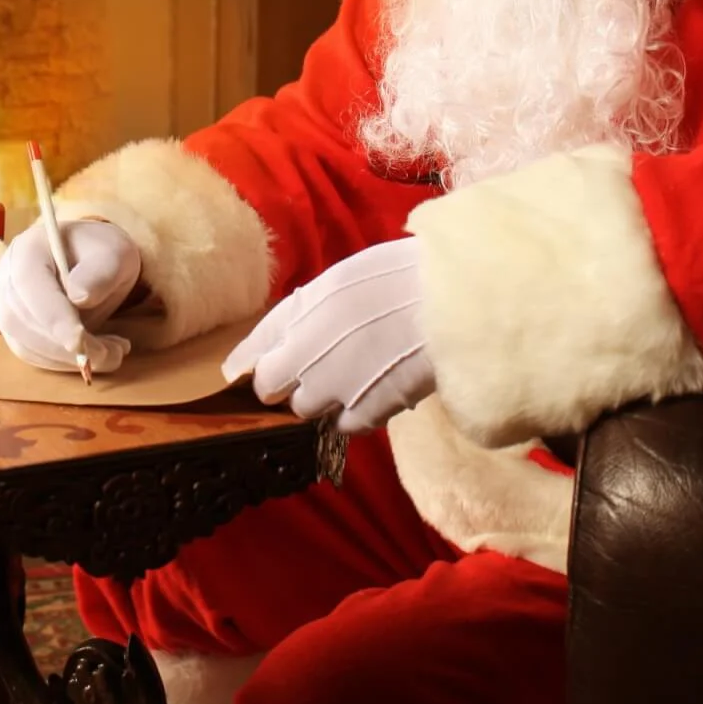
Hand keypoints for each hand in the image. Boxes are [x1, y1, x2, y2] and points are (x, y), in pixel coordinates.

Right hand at [0, 221, 141, 373]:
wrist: (91, 261)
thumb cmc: (102, 254)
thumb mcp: (114, 254)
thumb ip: (101, 271)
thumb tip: (80, 296)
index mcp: (28, 249)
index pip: (29, 284)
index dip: (52, 315)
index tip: (80, 340)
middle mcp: (7, 278)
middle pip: (25, 320)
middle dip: (67, 346)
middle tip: (111, 353)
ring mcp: (7, 306)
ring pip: (28, 345)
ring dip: (70, 359)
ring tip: (113, 352)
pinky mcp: (16, 330)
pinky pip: (34, 354)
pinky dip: (65, 362)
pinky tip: (97, 354)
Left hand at [221, 237, 432, 434]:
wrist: (451, 303)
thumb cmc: (399, 278)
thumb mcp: (338, 282)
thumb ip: (299, 314)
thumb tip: (269, 346)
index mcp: (295, 316)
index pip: (251, 358)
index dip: (257, 363)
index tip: (260, 368)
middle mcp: (302, 358)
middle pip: (273, 389)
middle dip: (291, 380)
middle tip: (324, 363)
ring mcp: (332, 390)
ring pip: (308, 409)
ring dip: (323, 397)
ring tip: (357, 374)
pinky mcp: (364, 414)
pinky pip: (344, 425)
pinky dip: (354, 412)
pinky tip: (376, 389)